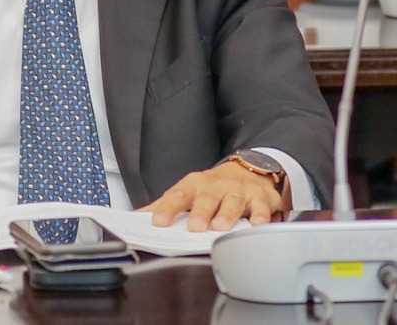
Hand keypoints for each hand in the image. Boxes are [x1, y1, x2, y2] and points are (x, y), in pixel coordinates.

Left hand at [141, 161, 287, 231]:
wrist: (249, 170)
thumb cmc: (214, 187)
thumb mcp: (188, 192)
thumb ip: (164, 205)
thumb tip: (135, 218)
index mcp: (195, 185)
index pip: (178, 195)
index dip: (167, 208)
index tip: (158, 221)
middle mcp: (217, 186)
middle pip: (207, 197)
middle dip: (201, 211)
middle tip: (195, 226)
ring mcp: (239, 190)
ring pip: (234, 201)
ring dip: (227, 213)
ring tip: (221, 226)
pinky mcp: (260, 197)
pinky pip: (262, 206)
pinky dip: (261, 215)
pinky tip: (258, 224)